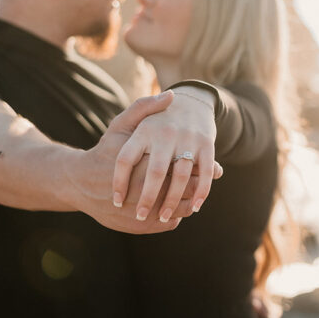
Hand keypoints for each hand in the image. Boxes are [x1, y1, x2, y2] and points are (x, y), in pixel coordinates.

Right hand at [63, 91, 195, 233]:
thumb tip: (171, 95)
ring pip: (181, 209)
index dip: (198, 162)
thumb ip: (145, 109)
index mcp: (144, 164)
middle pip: (186, 189)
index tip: (201, 156)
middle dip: (196, 182)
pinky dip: (176, 214)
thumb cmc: (105, 151)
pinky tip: (172, 202)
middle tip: (198, 175)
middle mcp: (144, 192)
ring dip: (189, 200)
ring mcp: (143, 212)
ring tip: (187, 189)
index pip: (184, 165)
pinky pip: (170, 223)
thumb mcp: (120, 126)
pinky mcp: (140, 227)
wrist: (80, 183)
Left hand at [112, 88, 221, 222]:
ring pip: (181, 176)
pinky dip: (201, 192)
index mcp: (143, 130)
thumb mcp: (136, 120)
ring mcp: (187, 139)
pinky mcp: (206, 144)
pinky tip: (194, 208)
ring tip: (162, 217)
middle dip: (147, 198)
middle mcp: (165, 134)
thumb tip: (112, 164)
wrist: (192, 100)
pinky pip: (205, 172)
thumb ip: (120, 146)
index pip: (126, 159)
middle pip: (155, 172)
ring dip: (172, 200)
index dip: (119, 182)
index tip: (117, 201)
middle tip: (139, 216)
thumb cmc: (158, 120)